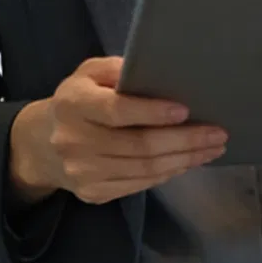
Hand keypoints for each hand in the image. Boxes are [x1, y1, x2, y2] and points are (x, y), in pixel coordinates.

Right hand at [8, 56, 226, 206]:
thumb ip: (118, 70)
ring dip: (184, 160)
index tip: (185, 110)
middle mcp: (73, 141)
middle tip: (217, 133)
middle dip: (184, 140)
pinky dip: (169, 173)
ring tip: (212, 148)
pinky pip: (139, 185)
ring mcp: (83, 172)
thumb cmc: (79, 99)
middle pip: (138, 146)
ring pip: (144, 170)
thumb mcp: (89, 73)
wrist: (43, 144)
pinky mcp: (93, 193)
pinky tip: (188, 161)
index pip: (116, 111)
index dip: (152, 112)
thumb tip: (160, 74)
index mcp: (72, 104)